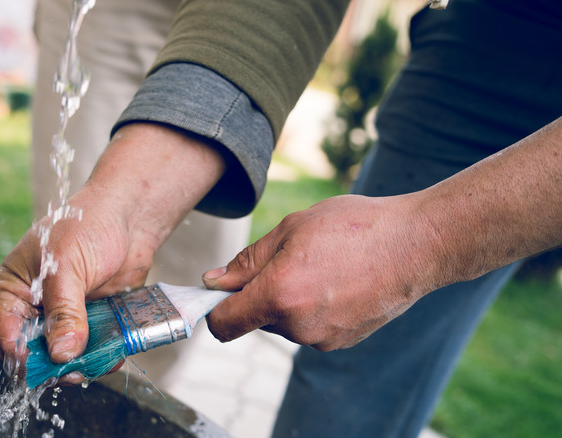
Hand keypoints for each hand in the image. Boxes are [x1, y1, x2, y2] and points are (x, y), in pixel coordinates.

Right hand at [0, 194, 151, 378]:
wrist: (129, 216)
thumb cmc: (87, 224)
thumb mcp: (67, 265)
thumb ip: (64, 310)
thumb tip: (61, 352)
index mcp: (13, 290)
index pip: (5, 332)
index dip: (20, 353)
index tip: (41, 364)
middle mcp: (34, 309)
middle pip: (34, 353)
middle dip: (53, 365)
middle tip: (73, 369)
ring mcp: (64, 318)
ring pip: (65, 358)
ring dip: (81, 364)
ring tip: (96, 361)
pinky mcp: (91, 324)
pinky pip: (93, 351)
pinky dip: (102, 356)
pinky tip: (113, 353)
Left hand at [203, 194, 438, 350]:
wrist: (418, 244)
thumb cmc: (355, 226)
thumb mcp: (292, 229)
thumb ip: (247, 261)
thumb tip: (214, 282)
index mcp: (279, 295)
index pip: (224, 324)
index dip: (213, 309)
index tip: (218, 292)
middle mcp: (298, 326)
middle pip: (255, 318)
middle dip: (260, 293)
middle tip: (290, 257)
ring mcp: (322, 339)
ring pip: (284, 322)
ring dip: (288, 299)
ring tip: (322, 265)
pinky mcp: (342, 342)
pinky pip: (309, 327)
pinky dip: (312, 308)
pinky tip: (338, 281)